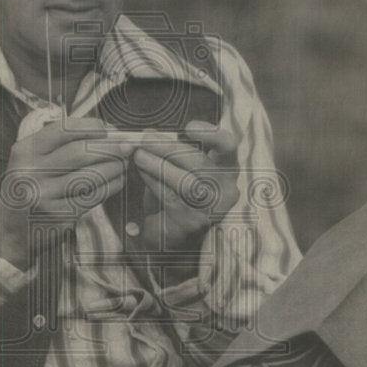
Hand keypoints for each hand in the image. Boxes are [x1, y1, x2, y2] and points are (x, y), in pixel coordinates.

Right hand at [0, 117, 131, 269]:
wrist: (8, 231)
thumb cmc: (27, 188)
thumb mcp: (29, 160)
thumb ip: (58, 144)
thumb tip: (105, 131)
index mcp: (25, 151)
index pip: (64, 129)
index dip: (92, 126)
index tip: (109, 129)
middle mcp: (32, 172)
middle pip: (81, 152)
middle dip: (110, 148)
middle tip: (125, 148)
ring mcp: (45, 197)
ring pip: (91, 176)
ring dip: (114, 168)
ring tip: (123, 164)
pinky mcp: (58, 217)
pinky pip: (92, 197)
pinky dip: (110, 187)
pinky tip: (117, 181)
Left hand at [132, 120, 239, 251]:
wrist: (175, 239)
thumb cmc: (178, 197)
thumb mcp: (179, 170)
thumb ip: (169, 151)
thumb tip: (148, 132)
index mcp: (227, 169)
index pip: (229, 147)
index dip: (212, 135)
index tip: (188, 127)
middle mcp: (226, 189)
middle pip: (199, 162)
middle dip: (168, 148)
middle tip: (144, 139)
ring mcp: (212, 208)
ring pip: (183, 180)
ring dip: (156, 164)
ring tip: (137, 154)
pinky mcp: (193, 221)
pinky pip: (169, 195)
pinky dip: (152, 180)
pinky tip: (141, 172)